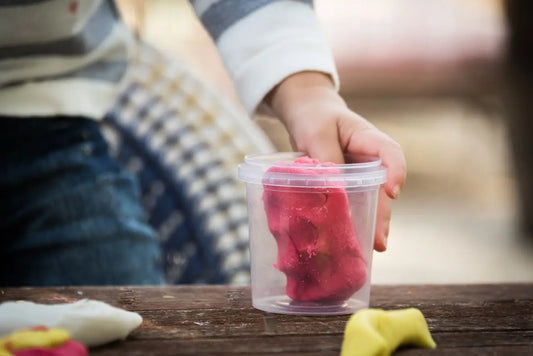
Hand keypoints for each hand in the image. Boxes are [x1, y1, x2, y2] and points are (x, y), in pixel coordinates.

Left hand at [266, 71, 406, 251]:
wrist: (306, 114)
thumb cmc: (314, 118)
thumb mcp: (317, 133)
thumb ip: (326, 157)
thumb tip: (332, 189)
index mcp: (368, 139)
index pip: (391, 153)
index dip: (395, 172)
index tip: (392, 192)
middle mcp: (369, 159)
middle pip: (381, 187)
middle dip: (382, 214)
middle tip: (379, 241)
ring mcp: (359, 173)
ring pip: (370, 199)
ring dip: (370, 222)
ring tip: (370, 248)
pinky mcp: (346, 183)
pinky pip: (353, 201)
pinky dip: (351, 218)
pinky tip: (349, 238)